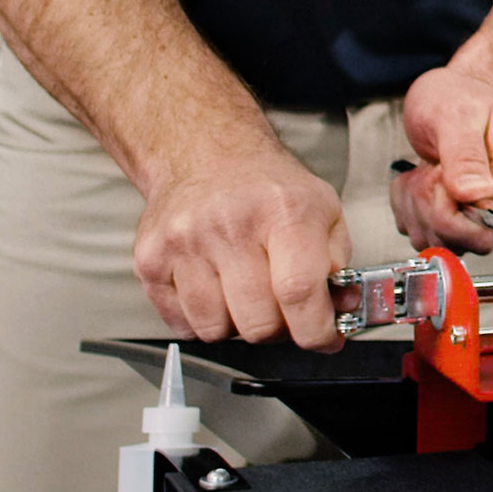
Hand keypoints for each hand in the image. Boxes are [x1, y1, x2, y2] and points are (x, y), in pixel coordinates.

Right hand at [133, 144, 351, 351]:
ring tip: (244, 291)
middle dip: (277, 328)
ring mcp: (184, 242)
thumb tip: (341, 310)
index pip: (298, 291)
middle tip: (281, 307)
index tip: (321, 336)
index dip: (315, 329)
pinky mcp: (151, 259)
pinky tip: (214, 288)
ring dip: (237, 325)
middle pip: (257, 323)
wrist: (205, 154)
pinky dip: (203, 319)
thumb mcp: (322, 209)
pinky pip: (182, 325)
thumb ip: (339, 263)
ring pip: (217, 331)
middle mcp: (229, 224)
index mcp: (281, 210)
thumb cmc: (266, 187)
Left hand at [391, 67, 492, 252]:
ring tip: (427, 168)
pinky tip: (421, 179)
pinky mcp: (464, 223)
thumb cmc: (463, 97)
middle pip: (460, 241)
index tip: (439, 173)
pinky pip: (426, 235)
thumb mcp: (457, 114)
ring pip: (439, 241)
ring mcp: (487, 219)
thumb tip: (474, 194)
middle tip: (431, 167)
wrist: (461, 94)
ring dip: (416, 204)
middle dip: (428, 205)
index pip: (485, 231)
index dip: (448, 210)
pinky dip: (411, 207)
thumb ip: (465, 154)